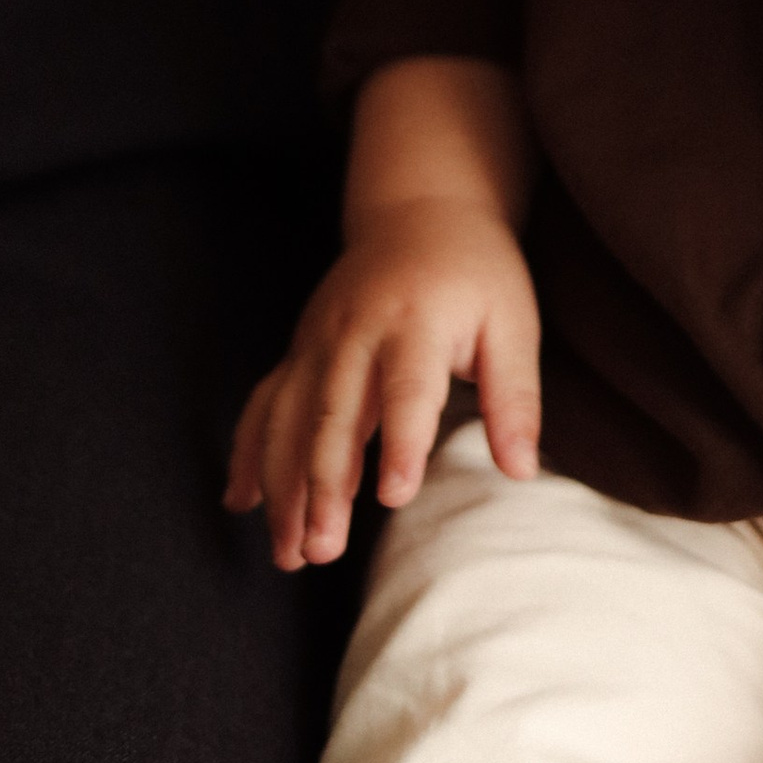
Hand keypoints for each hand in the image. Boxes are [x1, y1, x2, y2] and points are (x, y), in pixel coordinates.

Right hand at [224, 198, 540, 567]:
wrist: (420, 209)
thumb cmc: (476, 273)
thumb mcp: (513, 321)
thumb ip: (515, 397)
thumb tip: (521, 471)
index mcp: (416, 320)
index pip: (406, 388)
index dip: (400, 443)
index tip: (393, 498)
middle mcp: (356, 330)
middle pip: (334, 414)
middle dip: (323, 485)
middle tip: (322, 550)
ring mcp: (318, 340)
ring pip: (287, 418)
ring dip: (282, 486)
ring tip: (290, 553)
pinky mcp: (299, 350)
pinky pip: (263, 404)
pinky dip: (247, 454)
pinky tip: (241, 503)